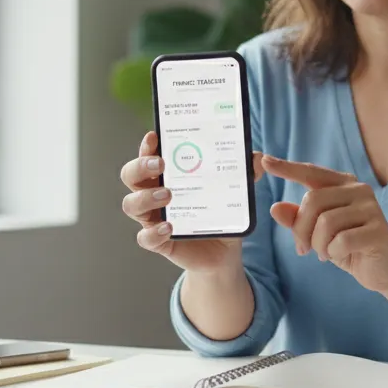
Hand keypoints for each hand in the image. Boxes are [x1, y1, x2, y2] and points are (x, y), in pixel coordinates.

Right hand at [120, 132, 265, 273]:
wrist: (223, 252)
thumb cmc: (221, 213)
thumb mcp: (234, 192)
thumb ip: (244, 174)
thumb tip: (257, 157)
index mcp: (167, 175)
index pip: (148, 155)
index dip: (147, 145)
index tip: (155, 136)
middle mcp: (153, 194)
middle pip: (130, 175)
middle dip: (140, 166)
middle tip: (160, 164)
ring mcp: (153, 218)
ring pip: (131, 205)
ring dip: (145, 197)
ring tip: (167, 195)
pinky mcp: (160, 242)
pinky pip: (145, 238)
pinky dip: (153, 232)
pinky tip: (169, 227)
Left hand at [261, 155, 387, 292]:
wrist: (387, 270)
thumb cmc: (350, 247)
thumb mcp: (318, 234)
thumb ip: (299, 220)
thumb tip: (276, 208)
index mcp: (344, 185)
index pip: (311, 172)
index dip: (288, 167)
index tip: (264, 161)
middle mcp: (359, 190)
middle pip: (313, 201)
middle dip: (301, 229)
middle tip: (303, 249)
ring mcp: (371, 209)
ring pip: (325, 222)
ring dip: (318, 244)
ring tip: (325, 253)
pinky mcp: (378, 230)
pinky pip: (341, 241)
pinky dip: (333, 253)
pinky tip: (340, 256)